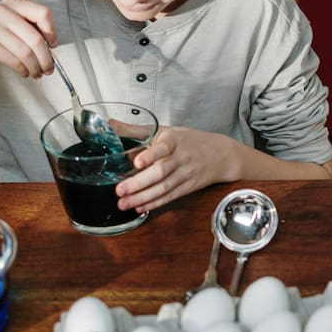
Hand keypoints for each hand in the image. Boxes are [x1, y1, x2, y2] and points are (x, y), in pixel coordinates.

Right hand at [0, 0, 56, 77]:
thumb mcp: (4, 19)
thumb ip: (25, 25)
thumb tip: (50, 45)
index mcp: (12, 4)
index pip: (42, 13)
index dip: (52, 31)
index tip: (53, 45)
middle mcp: (3, 12)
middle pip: (36, 38)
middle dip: (46, 58)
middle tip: (48, 69)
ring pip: (25, 52)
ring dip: (35, 67)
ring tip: (37, 73)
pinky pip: (13, 60)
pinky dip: (23, 69)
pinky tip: (24, 72)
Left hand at [114, 126, 240, 212]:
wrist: (222, 155)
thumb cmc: (190, 141)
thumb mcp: (166, 130)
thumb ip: (137, 130)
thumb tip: (110, 125)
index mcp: (175, 140)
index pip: (164, 147)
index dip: (151, 155)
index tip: (137, 161)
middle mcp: (181, 158)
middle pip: (161, 172)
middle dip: (139, 183)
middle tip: (120, 190)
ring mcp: (186, 174)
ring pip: (164, 188)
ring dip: (143, 197)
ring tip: (124, 203)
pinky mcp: (188, 187)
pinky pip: (170, 196)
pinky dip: (155, 203)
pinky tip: (140, 207)